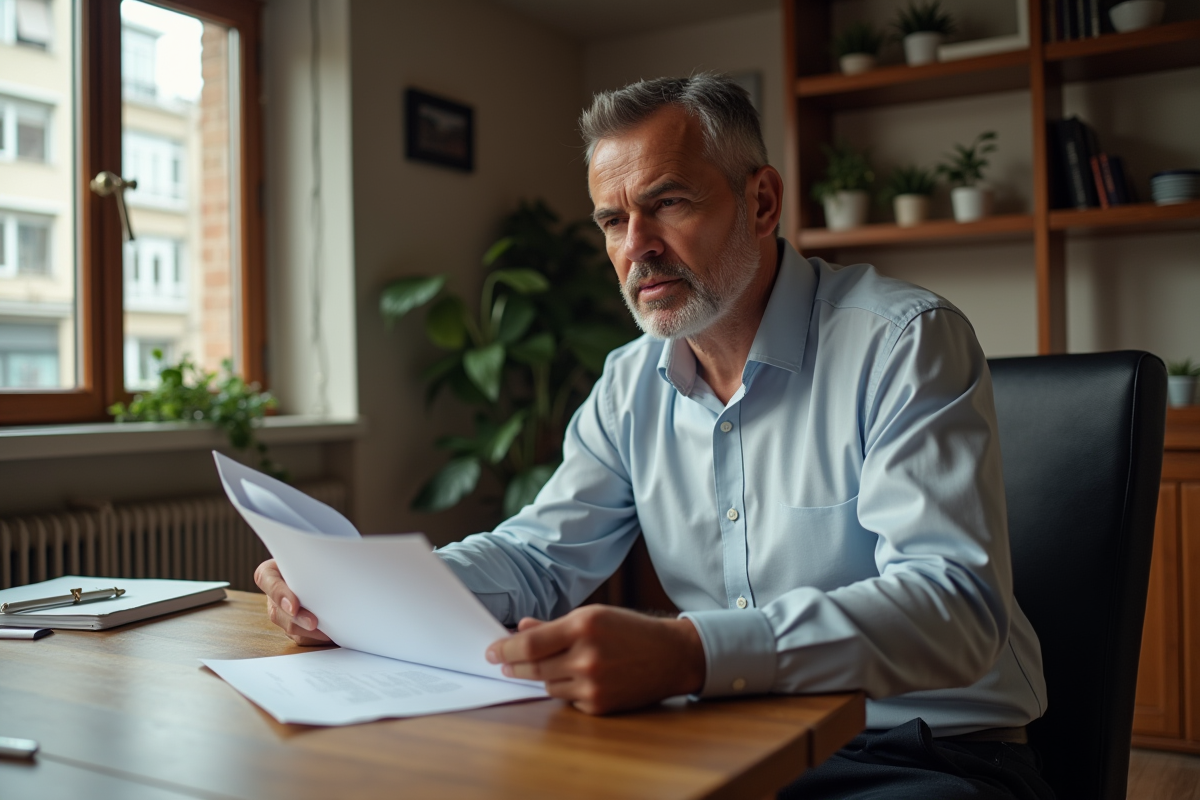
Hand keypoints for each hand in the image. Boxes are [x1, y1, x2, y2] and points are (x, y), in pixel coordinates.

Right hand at [253, 559, 331, 645]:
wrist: (323, 570)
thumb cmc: (315, 558)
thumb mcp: (310, 553)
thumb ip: (314, 557)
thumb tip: (332, 552)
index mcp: (272, 572)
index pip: (266, 579)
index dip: (279, 593)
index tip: (293, 606)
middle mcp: (274, 594)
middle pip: (277, 611)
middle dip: (297, 619)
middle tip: (313, 623)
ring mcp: (282, 613)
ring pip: (289, 627)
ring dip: (308, 631)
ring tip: (327, 631)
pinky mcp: (295, 628)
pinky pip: (302, 637)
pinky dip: (316, 637)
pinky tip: (331, 633)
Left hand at [485, 605, 705, 714]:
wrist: (671, 656)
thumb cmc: (630, 630)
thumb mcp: (593, 616)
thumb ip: (554, 626)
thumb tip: (520, 629)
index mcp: (584, 626)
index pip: (530, 644)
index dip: (505, 649)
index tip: (491, 650)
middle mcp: (587, 656)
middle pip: (533, 668)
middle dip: (513, 666)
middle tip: (502, 663)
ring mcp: (593, 685)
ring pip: (547, 685)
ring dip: (541, 677)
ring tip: (547, 666)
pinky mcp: (599, 705)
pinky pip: (567, 699)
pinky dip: (566, 688)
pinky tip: (577, 677)